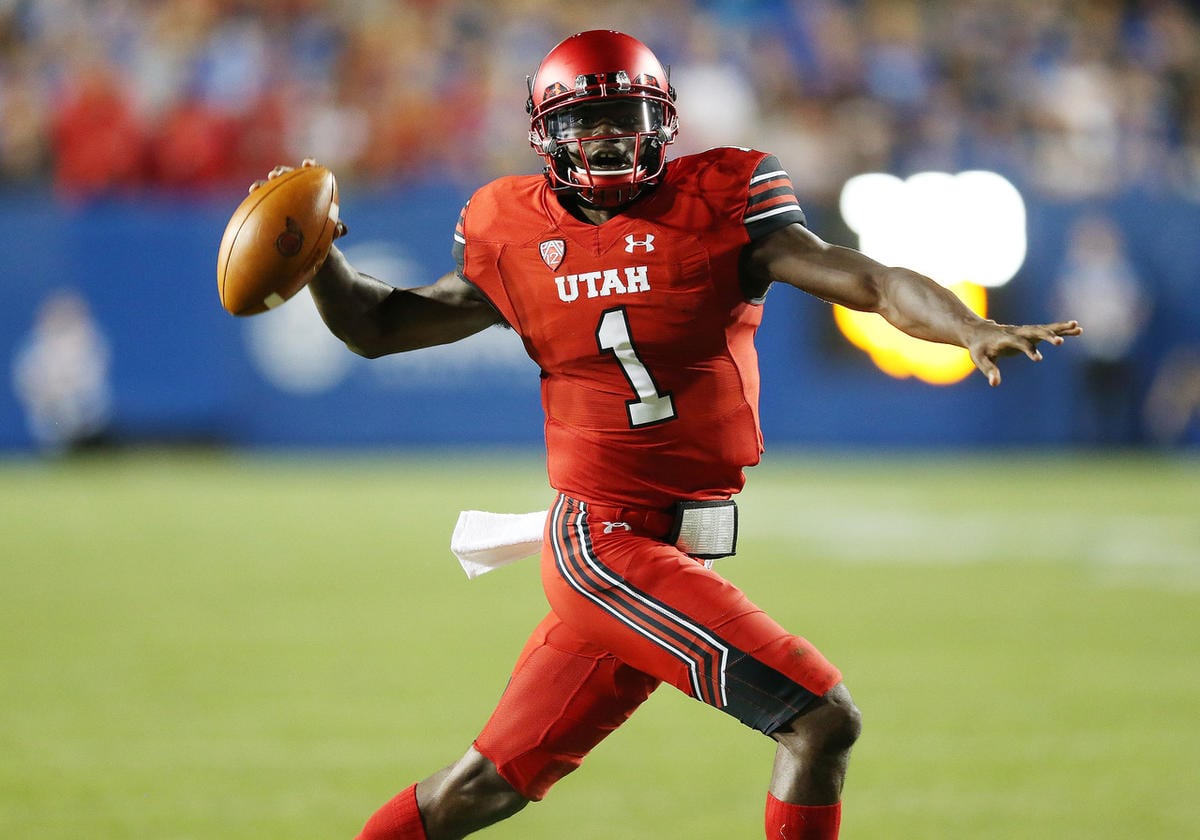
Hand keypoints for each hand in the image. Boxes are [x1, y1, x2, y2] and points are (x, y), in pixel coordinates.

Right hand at [249, 158, 348, 238]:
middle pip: (287, 175)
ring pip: (272, 185)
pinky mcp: (269, 205)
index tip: (307, 164)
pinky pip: (261, 199)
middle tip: (275, 174)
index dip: (310, 166)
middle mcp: (295, 188)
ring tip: (258, 186)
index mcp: (311, 188)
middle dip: (281, 172)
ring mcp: (280, 195)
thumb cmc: (321, 233)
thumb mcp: (330, 232)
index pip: (311, 173)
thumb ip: (336, 228)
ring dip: (265, 183)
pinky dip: (257, 194)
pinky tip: (251, 193)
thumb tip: (341, 230)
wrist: (307, 243)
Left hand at [967, 320, 1081, 386]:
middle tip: (1060, 342)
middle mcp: (1017, 332)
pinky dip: (1061, 329)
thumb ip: (989, 370)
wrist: (978, 331)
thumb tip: (995, 383)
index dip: (1029, 350)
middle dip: (1048, 336)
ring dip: (1060, 329)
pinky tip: (1076, 328)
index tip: (1039, 359)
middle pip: (1035, 332)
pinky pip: (1048, 330)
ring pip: (1044, 329)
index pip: (1019, 343)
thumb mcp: (980, 360)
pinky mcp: (1030, 332)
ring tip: (1077, 328)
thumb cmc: (979, 348)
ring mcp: (1025, 331)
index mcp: (1005, 339)